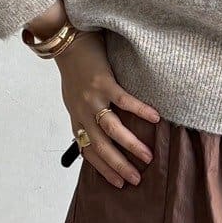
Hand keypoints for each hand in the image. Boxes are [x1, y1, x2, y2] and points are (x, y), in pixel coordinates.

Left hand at [55, 31, 160, 187]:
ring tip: (147, 157)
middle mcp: (82, 112)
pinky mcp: (103, 82)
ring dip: (131, 145)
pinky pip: (124, 101)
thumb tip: (101, 131)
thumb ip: (85, 113)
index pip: (88, 150)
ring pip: (112, 129)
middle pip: (101, 146)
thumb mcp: (74, 96)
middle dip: (118, 165)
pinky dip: (140, 111)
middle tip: (135, 179)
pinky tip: (155, 118)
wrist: (66, 39)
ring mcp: (92, 98)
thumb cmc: (74, 67)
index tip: (117, 183)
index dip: (102, 168)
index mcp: (76, 117)